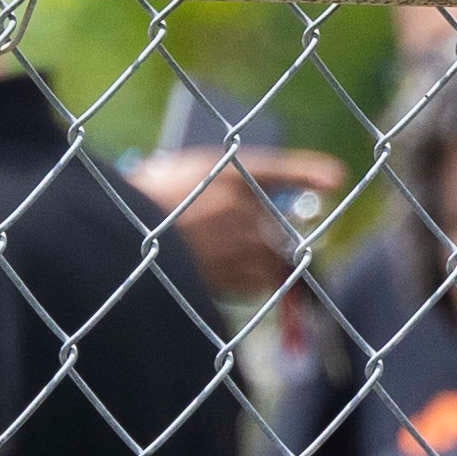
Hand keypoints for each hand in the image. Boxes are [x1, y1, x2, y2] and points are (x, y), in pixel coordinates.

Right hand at [134, 141, 342, 313]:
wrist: (118, 242)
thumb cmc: (136, 207)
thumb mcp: (172, 178)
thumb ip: (208, 187)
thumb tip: (232, 208)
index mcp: (227, 172)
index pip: (279, 168)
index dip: (309, 171)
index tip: (338, 178)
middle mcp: (243, 204)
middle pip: (277, 228)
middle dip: (272, 243)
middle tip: (255, 254)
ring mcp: (242, 241)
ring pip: (273, 260)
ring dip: (262, 268)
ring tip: (233, 272)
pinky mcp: (235, 275)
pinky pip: (257, 285)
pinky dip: (249, 287)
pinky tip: (220, 282)